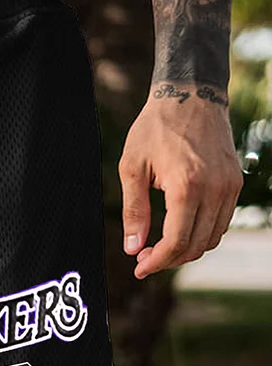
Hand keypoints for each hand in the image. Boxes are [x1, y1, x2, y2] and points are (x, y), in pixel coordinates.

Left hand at [118, 93, 242, 279]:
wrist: (190, 96)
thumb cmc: (155, 129)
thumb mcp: (131, 167)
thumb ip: (133, 210)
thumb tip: (133, 248)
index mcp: (187, 187)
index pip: (177, 242)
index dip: (157, 262)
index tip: (139, 269)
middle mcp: (215, 190)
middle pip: (196, 246)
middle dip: (169, 260)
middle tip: (144, 259)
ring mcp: (230, 187)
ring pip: (212, 238)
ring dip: (186, 250)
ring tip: (158, 247)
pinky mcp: (235, 183)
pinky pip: (221, 222)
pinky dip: (201, 234)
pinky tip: (178, 229)